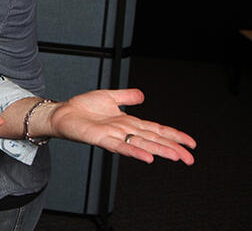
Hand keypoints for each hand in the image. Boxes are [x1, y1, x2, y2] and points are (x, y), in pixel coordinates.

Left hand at [46, 89, 195, 164]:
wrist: (63, 113)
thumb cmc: (82, 107)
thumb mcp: (109, 96)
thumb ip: (126, 96)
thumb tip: (142, 95)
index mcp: (128, 122)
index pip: (156, 129)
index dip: (173, 135)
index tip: (190, 143)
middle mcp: (124, 131)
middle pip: (153, 140)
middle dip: (173, 148)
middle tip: (190, 158)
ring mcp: (114, 136)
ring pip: (142, 145)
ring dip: (160, 151)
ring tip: (177, 157)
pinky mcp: (101, 139)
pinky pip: (120, 147)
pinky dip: (134, 152)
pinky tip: (148, 158)